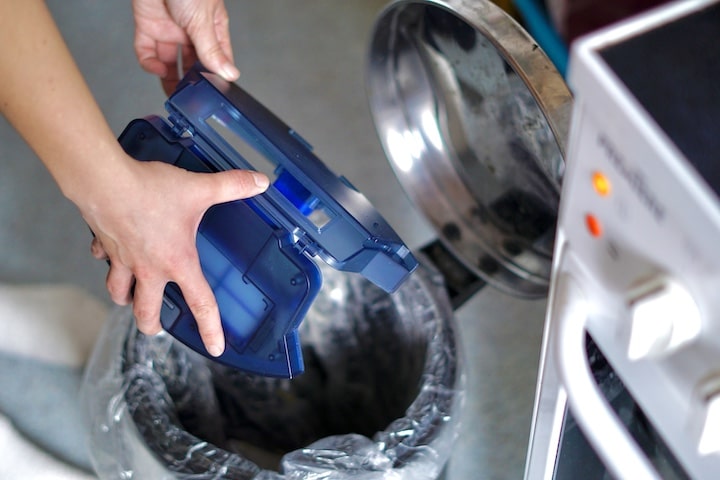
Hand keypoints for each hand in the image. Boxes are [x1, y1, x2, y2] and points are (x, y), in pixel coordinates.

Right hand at [86, 157, 268, 356]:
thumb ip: (232, 186)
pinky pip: (103, 260)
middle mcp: (149, 268)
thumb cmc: (151, 191)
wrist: (105, 182)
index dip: (211, 329)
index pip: (201, 303)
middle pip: (146, 311)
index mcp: (177, 262)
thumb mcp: (200, 189)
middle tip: (156, 327)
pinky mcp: (104, 244)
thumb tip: (260, 182)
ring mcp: (123, 259)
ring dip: (125, 298)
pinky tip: (110, 255)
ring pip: (119, 292)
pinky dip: (107, 261)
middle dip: (151, 324)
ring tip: (131, 297)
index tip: (215, 347)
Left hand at [132, 0, 238, 94]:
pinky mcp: (148, 25)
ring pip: (169, 62)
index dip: (215, 77)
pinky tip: (156, 69)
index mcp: (212, 28)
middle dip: (190, 83)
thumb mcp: (204, 21)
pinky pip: (146, 51)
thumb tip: (230, 73)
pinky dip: (149, 62)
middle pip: (192, 65)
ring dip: (168, 78)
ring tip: (172, 94)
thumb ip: (213, 50)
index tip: (214, 95)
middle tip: (190, 102)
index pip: (217, 59)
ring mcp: (169, 29)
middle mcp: (191, 31)